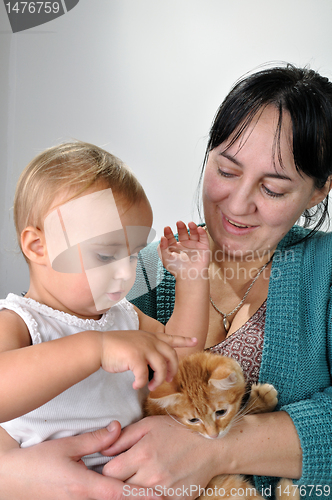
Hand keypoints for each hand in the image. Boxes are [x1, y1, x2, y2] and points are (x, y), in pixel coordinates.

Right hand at [0, 422, 160, 499]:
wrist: (13, 480)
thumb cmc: (38, 462)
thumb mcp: (67, 446)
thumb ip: (95, 439)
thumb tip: (118, 428)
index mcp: (84, 486)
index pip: (120, 493)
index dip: (142, 495)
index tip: (160, 495)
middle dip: (138, 499)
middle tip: (162, 494)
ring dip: (126, 497)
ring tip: (148, 493)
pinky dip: (113, 497)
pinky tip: (122, 491)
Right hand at [100, 330, 196, 390]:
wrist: (99, 346)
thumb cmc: (115, 348)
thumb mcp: (135, 343)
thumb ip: (147, 349)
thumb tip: (156, 366)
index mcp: (150, 337)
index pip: (171, 338)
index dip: (184, 340)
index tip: (196, 340)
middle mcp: (150, 340)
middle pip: (171, 356)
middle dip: (172, 370)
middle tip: (167, 380)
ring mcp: (143, 348)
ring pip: (161, 367)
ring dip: (158, 380)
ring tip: (151, 387)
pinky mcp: (135, 357)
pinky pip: (144, 375)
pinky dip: (141, 383)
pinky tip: (135, 385)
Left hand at [102, 416, 216, 499]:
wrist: (211, 445)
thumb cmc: (178, 431)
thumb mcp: (149, 425)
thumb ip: (124, 437)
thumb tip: (102, 449)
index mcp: (142, 454)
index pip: (109, 472)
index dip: (108, 469)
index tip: (112, 465)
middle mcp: (151, 476)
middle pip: (119, 489)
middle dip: (118, 482)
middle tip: (123, 474)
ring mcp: (163, 491)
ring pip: (134, 498)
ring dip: (131, 490)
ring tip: (136, 479)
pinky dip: (146, 497)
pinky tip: (148, 488)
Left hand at [159, 222, 209, 278]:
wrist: (190, 277)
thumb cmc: (177, 270)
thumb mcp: (166, 258)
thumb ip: (163, 248)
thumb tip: (162, 237)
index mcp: (174, 247)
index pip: (171, 237)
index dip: (168, 232)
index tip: (166, 228)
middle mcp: (184, 245)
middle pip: (182, 232)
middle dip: (181, 227)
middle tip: (179, 222)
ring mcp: (194, 245)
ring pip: (193, 233)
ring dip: (192, 227)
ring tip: (190, 223)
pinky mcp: (203, 247)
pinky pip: (203, 238)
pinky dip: (202, 232)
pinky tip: (199, 229)